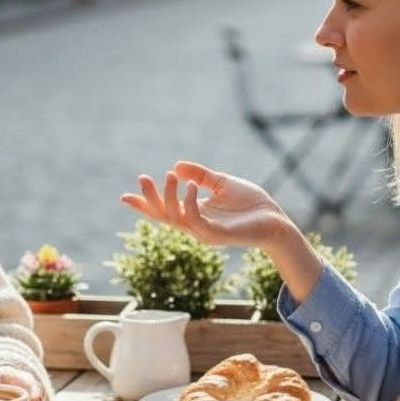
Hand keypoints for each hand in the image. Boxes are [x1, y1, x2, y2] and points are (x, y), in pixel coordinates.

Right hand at [120, 160, 292, 250]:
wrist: (276, 220)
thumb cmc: (251, 204)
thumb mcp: (222, 183)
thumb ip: (200, 175)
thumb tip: (176, 165)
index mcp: (194, 213)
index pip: (164, 210)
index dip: (144, 205)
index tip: (124, 196)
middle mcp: (195, 225)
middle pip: (163, 215)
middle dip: (149, 199)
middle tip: (142, 178)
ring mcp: (204, 232)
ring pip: (175, 217)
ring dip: (168, 196)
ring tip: (169, 175)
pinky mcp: (216, 235)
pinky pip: (195, 219)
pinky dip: (188, 202)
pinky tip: (190, 185)